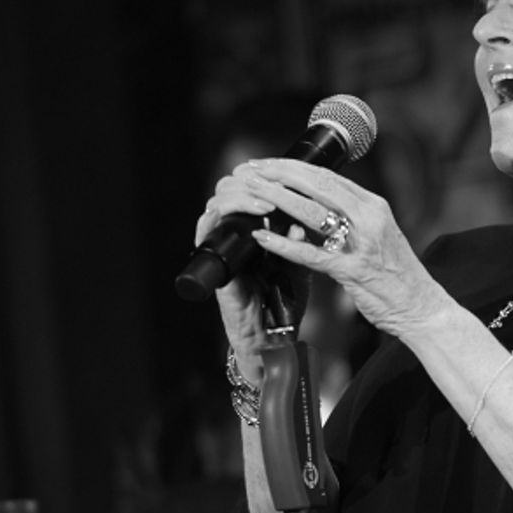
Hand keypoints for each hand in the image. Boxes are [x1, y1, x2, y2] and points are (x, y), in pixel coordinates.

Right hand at [194, 168, 310, 379]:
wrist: (273, 338)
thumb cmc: (284, 304)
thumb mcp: (299, 267)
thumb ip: (301, 243)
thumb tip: (305, 219)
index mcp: (253, 231)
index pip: (251, 189)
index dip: (267, 177)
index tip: (292, 174)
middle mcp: (233, 234)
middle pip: (230, 186)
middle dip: (254, 178)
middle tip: (279, 181)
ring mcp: (221, 246)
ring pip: (217, 200)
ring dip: (243, 192)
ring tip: (270, 197)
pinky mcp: (216, 262)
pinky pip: (208, 228)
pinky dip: (227, 214)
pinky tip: (255, 214)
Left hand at [234, 156, 451, 339]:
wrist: (423, 308)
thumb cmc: (398, 276)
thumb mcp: (377, 237)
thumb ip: (352, 219)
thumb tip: (318, 207)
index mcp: (374, 205)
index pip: (327, 175)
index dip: (293, 166)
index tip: (267, 163)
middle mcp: (369, 217)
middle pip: (316, 184)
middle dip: (278, 173)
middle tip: (250, 169)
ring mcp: (362, 243)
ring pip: (312, 211)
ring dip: (276, 199)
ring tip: (249, 192)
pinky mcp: (354, 270)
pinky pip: (312, 253)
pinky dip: (285, 244)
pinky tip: (263, 238)